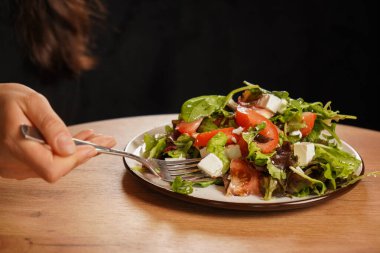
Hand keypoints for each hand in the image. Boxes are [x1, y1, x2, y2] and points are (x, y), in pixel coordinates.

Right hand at [0, 83, 115, 181]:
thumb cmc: (4, 100)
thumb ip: (51, 125)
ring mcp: (15, 168)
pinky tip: (77, 141)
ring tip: (95, 138)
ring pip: (55, 167)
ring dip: (76, 153)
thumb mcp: (32, 102)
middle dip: (82, 153)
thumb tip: (69, 148)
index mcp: (15, 146)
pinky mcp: (20, 166)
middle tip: (104, 140)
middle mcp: (14, 163)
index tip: (92, 147)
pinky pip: (47, 163)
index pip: (52, 169)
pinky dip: (64, 153)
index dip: (75, 160)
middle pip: (57, 169)